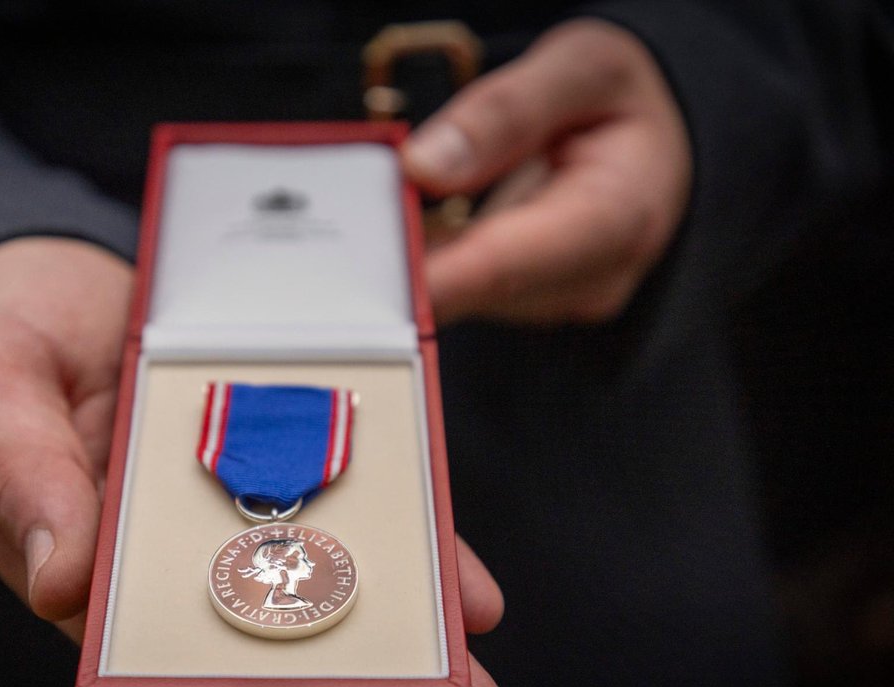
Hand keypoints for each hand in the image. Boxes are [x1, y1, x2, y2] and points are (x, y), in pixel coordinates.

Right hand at [0, 237, 509, 686]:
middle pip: (275, 653)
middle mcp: (185, 553)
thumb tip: (57, 587)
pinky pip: (362, 511)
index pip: (175, 667)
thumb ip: (19, 479)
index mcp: (104, 567)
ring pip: (335, 594)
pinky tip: (471, 596)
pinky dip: (415, 554)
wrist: (64, 270)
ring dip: (407, 655)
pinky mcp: (292, 455)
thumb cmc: (8, 341)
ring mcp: (247, 506)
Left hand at [401, 18, 691, 325]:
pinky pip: (460, 286)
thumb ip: (505, 111)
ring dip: (414, 258)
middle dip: (406, 263)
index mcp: (616, 218)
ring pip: (461, 292)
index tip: (376, 284)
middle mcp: (588, 278)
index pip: (510, 263)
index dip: (436, 280)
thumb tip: (424, 165)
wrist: (658, 142)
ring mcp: (555, 298)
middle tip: (344, 234)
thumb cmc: (623, 102)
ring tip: (381, 211)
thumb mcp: (581, 68)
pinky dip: (426, 257)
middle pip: (475, 287)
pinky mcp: (526, 301)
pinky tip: (403, 226)